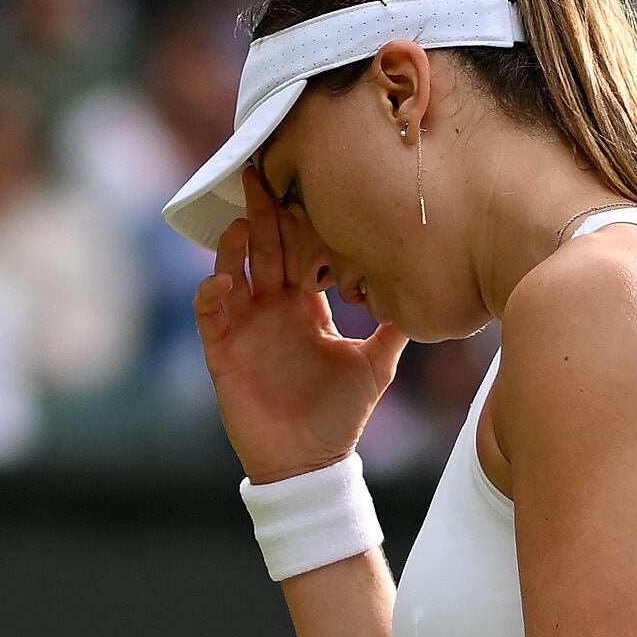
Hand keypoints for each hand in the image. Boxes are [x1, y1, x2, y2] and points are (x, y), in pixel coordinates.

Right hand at [196, 176, 403, 484]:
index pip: (300, 249)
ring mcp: (245, 326)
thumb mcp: (376, 364)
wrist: (311, 463)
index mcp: (307, 304)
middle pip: (265, 248)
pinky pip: (210, 313)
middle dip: (262, 213)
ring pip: (233, 271)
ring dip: (234, 247)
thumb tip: (426, 291)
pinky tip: (223, 282)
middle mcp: (273, 307)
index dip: (300, 220)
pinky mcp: (222, 351)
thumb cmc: (340, 415)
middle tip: (260, 174)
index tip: (306, 182)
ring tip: (243, 225)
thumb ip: (393, 326)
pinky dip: (211, 294)